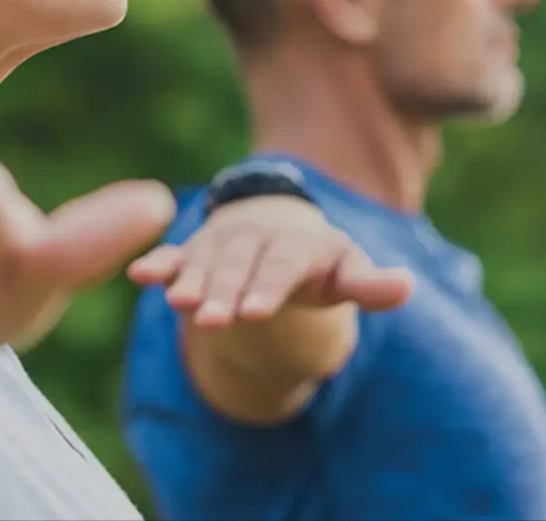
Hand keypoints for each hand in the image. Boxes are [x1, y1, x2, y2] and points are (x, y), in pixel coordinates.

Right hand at [126, 196, 412, 328]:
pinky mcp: (193, 252)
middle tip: (212, 320)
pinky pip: (174, 256)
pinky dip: (158, 263)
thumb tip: (406, 286)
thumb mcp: (346, 271)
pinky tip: (138, 275)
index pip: (282, 267)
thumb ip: (370, 284)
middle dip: (224, 293)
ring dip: (189, 282)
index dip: (269, 287)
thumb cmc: (318, 262)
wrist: (277, 226)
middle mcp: (255, 240)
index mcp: (296, 245)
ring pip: (203, 264)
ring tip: (177, 303)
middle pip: (238, 268)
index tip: (258, 311)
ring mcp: (221, 244)